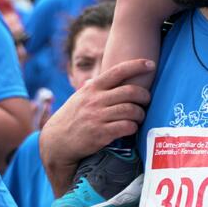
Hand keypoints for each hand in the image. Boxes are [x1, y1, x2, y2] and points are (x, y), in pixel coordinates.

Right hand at [40, 58, 152, 190]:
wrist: (57, 142)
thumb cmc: (71, 118)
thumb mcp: (79, 98)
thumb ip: (93, 89)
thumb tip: (101, 78)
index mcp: (92, 88)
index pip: (117, 71)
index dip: (136, 66)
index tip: (150, 64)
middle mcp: (95, 100)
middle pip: (130, 92)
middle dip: (144, 95)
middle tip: (147, 99)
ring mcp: (98, 117)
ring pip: (131, 110)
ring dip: (140, 113)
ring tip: (140, 116)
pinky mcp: (101, 134)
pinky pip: (126, 127)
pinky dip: (133, 127)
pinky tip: (131, 128)